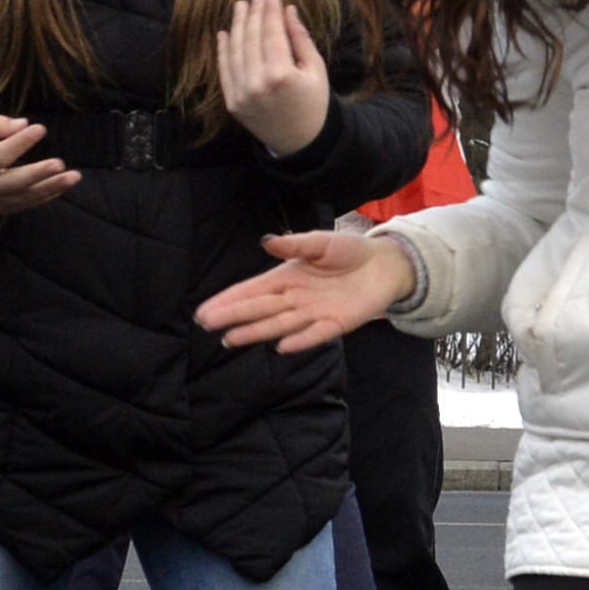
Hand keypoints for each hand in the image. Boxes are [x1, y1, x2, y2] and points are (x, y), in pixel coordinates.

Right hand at [0, 113, 78, 218]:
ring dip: (52, 187)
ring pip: (27, 196)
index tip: (39, 128)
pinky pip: (27, 204)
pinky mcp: (3, 209)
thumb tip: (22, 124)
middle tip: (60, 163)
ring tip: (74, 176)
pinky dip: (47, 196)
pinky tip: (63, 186)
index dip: (19, 143)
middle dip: (39, 174)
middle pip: (15, 182)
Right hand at [198, 228, 417, 355]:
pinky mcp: (336, 324)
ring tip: (231, 339)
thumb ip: (295, 245)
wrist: (384, 264)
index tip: (205, 311)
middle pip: (260, 309)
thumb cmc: (349, 252)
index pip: (252, 290)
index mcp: (287, 277)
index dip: (229, 300)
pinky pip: (316, 334)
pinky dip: (300, 340)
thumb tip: (266, 243)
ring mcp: (314, 313)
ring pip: (280, 324)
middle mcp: (295, 298)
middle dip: (234, 316)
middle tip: (207, 324)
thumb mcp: (320, 242)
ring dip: (256, 332)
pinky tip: (281, 347)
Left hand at [216, 0, 332, 158]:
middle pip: (251, 38)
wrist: (301, 141)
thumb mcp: (316, 69)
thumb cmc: (314, 102)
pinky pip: (225, 70)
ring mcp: (241, 94)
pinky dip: (223, 50)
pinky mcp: (232, 102)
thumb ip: (300, 38)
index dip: (270, 12)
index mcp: (281, 74)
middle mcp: (257, 83)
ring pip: (235, 51)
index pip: (271, 33)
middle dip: (253, 14)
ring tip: (240, 7)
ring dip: (236, 26)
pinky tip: (225, 32)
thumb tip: (287, 9)